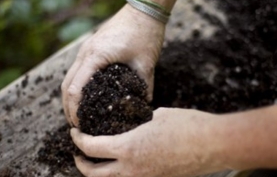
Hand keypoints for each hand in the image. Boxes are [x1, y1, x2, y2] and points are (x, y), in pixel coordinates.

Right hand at [61, 4, 164, 125]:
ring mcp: (87, 48)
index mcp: (95, 56)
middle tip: (76, 124)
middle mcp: (85, 52)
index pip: (74, 89)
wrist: (144, 8)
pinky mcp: (92, 46)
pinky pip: (78, 69)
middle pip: (66, 84)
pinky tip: (85, 93)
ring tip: (78, 112)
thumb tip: (144, 106)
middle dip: (68, 106)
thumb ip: (145, 87)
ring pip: (69, 76)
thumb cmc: (145, 33)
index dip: (74, 110)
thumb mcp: (146, 63)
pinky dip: (76, 84)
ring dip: (70, 95)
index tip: (80, 125)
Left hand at [70, 108, 223, 176]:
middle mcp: (132, 169)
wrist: (213, 144)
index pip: (91, 148)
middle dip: (81, 164)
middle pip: (94, 174)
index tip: (75, 133)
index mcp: (128, 148)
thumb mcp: (157, 116)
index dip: (78, 140)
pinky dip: (118, 174)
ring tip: (96, 160)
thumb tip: (132, 124)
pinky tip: (121, 162)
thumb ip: (139, 122)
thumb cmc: (186, 126)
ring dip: (98, 172)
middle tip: (78, 153)